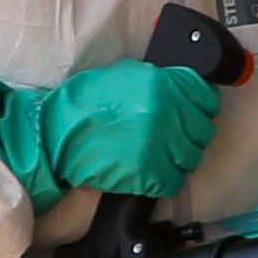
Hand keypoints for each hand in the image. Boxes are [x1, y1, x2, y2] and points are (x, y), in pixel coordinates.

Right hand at [0, 61, 218, 209]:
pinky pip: (173, 181)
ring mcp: (158, 144)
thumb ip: (156, 81)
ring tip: (157, 157)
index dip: (200, 107)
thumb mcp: (121, 76)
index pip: (206, 98)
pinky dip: (163, 180)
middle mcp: (165, 112)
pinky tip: (149, 174)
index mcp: (160, 84)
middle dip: (188, 135)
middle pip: (201, 130)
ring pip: (190, 157)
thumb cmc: (81, 105)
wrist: (52, 137)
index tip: (192, 113)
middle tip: (170, 139)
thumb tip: (181, 88)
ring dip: (177, 159)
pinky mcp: (148, 173)